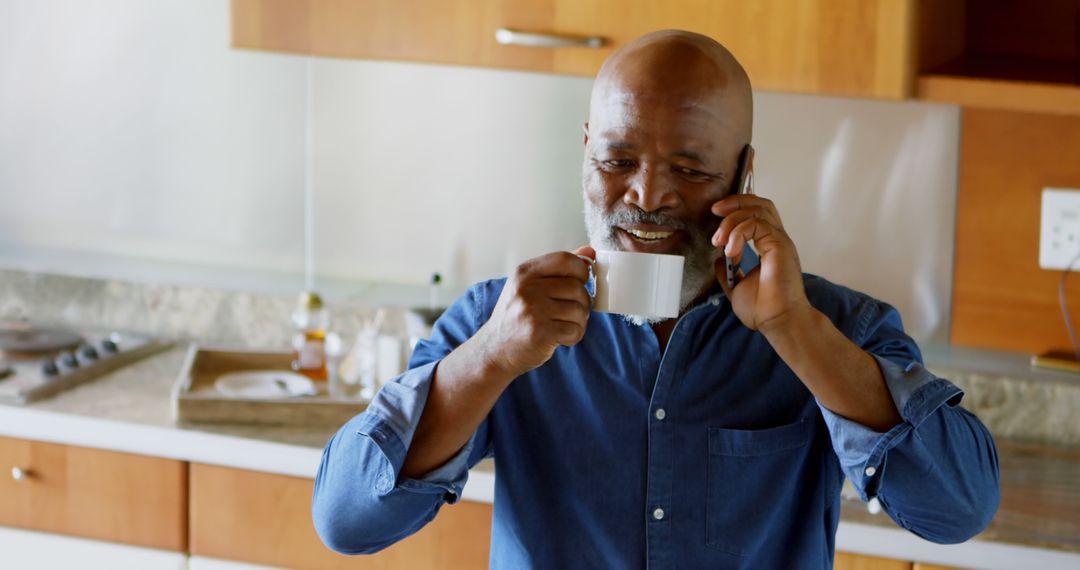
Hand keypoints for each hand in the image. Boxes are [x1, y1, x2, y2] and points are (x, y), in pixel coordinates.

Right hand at [475, 246, 594, 376]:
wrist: (495, 350)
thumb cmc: (517, 316)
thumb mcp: (529, 286)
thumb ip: (559, 268)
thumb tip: (589, 252)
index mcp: (524, 273)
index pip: (565, 259)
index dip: (580, 270)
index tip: (579, 282)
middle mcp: (526, 289)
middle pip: (577, 287)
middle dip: (582, 301)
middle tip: (571, 312)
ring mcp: (532, 311)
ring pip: (579, 310)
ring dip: (579, 321)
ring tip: (564, 325)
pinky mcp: (540, 333)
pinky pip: (575, 330)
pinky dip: (574, 336)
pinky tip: (560, 338)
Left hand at [710, 195, 811, 332]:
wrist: (778, 322)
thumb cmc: (763, 310)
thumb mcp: (736, 287)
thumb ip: (727, 272)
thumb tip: (718, 261)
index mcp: (769, 246)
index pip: (757, 213)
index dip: (737, 208)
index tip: (715, 215)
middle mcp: (777, 240)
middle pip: (761, 203)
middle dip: (736, 202)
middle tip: (715, 210)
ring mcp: (780, 241)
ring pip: (758, 211)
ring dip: (732, 220)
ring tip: (718, 240)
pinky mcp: (780, 245)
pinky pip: (757, 225)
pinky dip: (739, 233)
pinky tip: (731, 251)